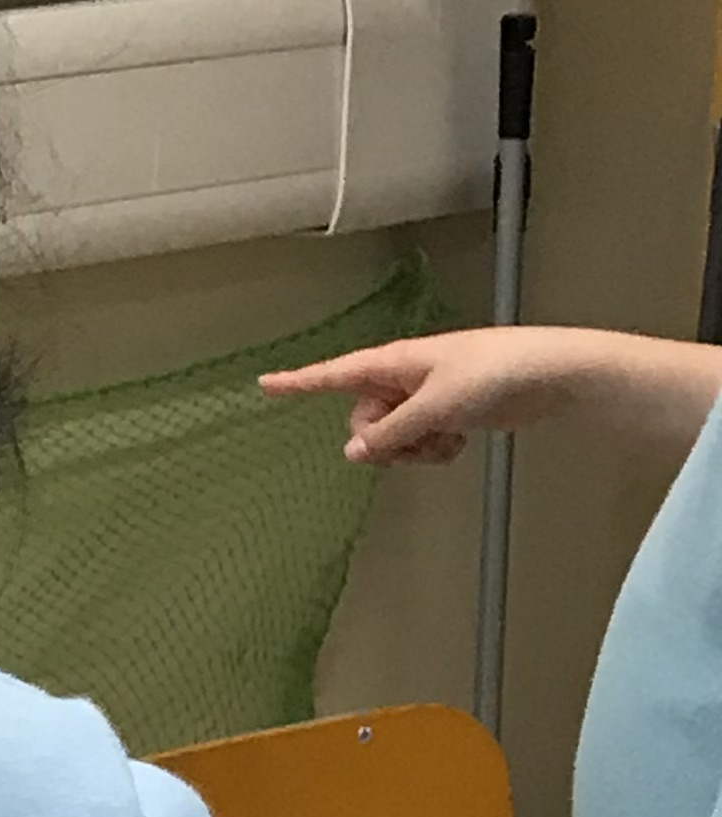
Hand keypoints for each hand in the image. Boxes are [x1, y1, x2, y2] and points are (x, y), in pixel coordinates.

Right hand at [257, 328, 574, 466]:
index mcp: (395, 363)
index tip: (263, 385)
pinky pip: (419, 442)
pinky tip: (461, 441)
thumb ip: (391, 433)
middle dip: (383, 441)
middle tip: (416, 441)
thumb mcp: (435, 407)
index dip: (298, 382)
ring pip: (392, 437)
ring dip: (412, 450)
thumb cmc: (496, 374)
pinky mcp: (448, 414)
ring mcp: (426, 397)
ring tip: (447, 441)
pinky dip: (434, 449)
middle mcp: (404, 378)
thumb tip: (352, 453)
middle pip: (364, 421)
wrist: (553, 375)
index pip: (334, 374)